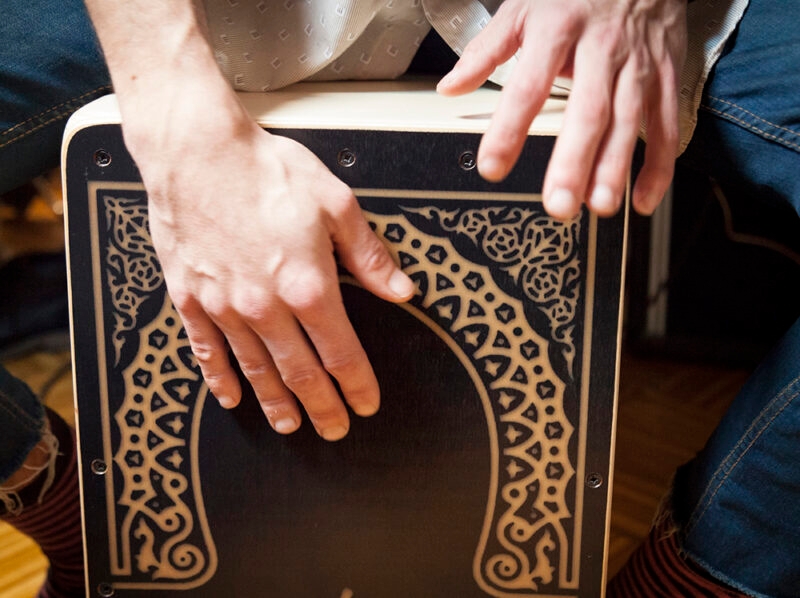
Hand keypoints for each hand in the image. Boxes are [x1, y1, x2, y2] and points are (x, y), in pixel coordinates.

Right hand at [126, 88, 414, 441]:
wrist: (197, 150)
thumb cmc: (265, 171)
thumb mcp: (336, 204)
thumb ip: (369, 256)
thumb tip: (400, 290)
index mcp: (308, 286)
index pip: (341, 354)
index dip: (357, 385)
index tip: (366, 404)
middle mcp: (266, 307)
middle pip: (301, 374)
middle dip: (323, 406)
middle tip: (334, 428)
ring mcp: (225, 307)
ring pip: (256, 371)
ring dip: (276, 403)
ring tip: (290, 425)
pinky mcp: (191, 298)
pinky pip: (207, 351)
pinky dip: (221, 378)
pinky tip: (231, 397)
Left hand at [437, 0, 687, 218]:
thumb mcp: (525, 6)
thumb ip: (487, 49)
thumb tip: (450, 86)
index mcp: (558, 29)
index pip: (528, 86)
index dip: (510, 129)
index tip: (492, 167)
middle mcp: (601, 49)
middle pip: (588, 111)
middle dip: (573, 161)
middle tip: (558, 204)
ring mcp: (637, 64)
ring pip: (628, 121)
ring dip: (614, 168)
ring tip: (598, 205)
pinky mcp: (665, 75)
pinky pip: (665, 124)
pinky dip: (658, 165)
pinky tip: (642, 200)